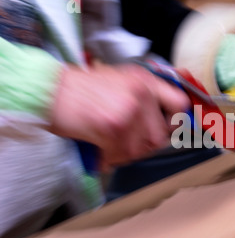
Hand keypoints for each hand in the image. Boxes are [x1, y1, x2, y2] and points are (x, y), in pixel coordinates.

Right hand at [49, 64, 189, 165]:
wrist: (52, 90)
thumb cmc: (84, 89)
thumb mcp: (122, 80)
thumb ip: (146, 94)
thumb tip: (169, 114)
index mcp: (146, 81)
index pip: (180, 104)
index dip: (176, 122)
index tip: (166, 129)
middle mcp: (142, 93)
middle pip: (160, 137)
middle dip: (142, 146)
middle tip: (125, 142)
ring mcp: (129, 110)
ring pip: (140, 150)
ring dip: (124, 153)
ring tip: (109, 143)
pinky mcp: (114, 126)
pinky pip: (121, 155)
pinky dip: (109, 157)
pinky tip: (98, 147)